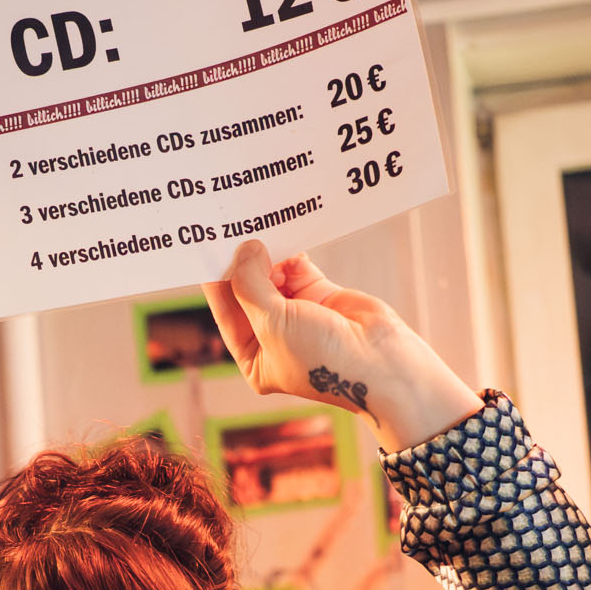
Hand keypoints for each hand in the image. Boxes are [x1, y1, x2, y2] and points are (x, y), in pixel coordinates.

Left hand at [203, 240, 479, 451]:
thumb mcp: (274, 323)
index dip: (216, 279)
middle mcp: (272, 336)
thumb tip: (245, 247)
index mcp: (254, 357)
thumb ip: (251, 284)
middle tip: (231, 225)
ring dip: (267, 253)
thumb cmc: (324, 359)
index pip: (226, 311)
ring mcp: (296, 314)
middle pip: (247, 291)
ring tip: (257, 224)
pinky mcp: (319, 295)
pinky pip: (297, 267)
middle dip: (242, 262)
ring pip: (271, 275)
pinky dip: (291, 251)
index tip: (207, 245)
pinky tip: (283, 231)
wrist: (383, 364)